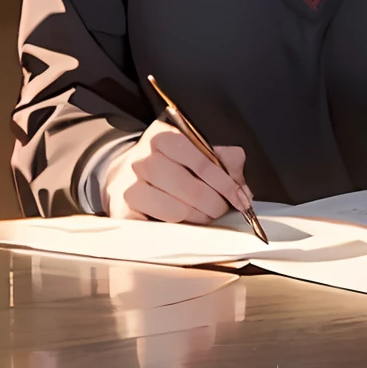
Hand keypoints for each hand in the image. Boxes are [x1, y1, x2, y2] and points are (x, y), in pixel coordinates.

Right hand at [101, 120, 252, 224]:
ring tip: (204, 217)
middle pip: (186, 185)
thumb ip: (225, 161)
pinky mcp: (124, 213)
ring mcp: (130, 186)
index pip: (199, 157)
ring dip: (197, 218)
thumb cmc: (169, 164)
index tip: (240, 197)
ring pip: (173, 209)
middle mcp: (143, 158)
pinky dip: (176, 231)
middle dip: (212, 202)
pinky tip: (184, 226)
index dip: (224, 181)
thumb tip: (242, 188)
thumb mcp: (197, 151)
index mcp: (163, 136)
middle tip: (221, 209)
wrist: (125, 174)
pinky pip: (157, 228)